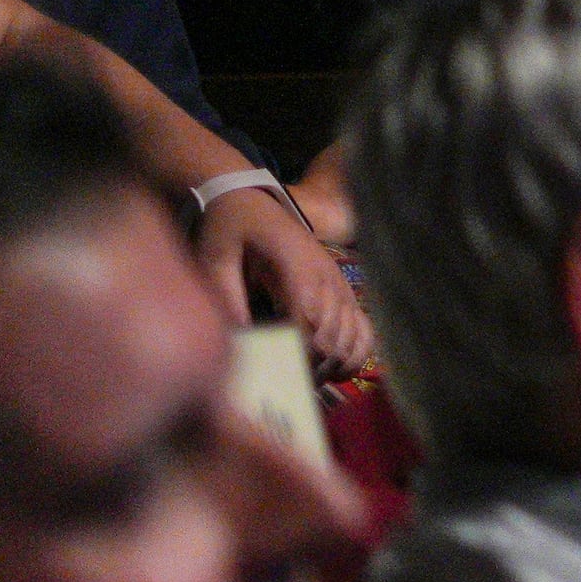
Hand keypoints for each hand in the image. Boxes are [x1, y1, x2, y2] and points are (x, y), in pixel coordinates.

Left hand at [197, 186, 375, 374]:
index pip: (310, 321)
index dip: (300, 353)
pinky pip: (364, 327)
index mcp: (298, 267)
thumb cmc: (231, 227)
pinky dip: (356, 352)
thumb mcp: (216, 255)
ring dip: (335, 364)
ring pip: (354, 337)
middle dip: (313, 367)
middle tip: (286, 383)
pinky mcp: (343, 289)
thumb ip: (226, 296)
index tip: (279, 372)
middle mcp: (327, 277)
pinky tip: (337, 367)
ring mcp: (340, 284)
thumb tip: (239, 343)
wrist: (252, 198)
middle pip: (334, 337)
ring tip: (308, 379)